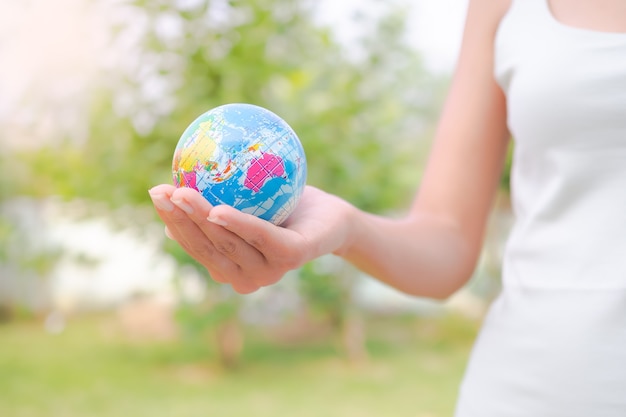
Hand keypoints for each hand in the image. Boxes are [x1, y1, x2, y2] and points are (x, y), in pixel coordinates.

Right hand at [148, 184, 354, 293]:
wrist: (333, 217)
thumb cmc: (283, 207)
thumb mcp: (245, 203)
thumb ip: (215, 204)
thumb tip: (175, 191)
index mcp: (231, 268)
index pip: (195, 246)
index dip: (172, 221)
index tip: (156, 193)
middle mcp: (246, 276)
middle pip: (206, 249)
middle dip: (179, 220)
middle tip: (162, 190)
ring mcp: (270, 271)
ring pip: (228, 244)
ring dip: (201, 218)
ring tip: (182, 192)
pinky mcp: (292, 257)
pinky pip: (261, 237)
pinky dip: (238, 224)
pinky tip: (217, 209)